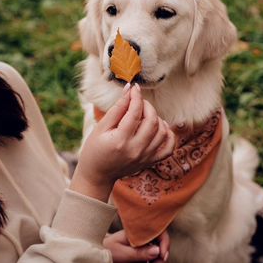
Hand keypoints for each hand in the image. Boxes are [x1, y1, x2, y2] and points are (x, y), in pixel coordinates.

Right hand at [70, 84, 174, 201]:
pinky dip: (168, 134)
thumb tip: (129, 89)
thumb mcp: (101, 128)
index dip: (136, 97)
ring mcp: (145, 157)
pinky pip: (168, 147)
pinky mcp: (150, 162)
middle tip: (138, 102)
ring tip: (145, 115)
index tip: (134, 88)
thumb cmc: (94, 149)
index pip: (135, 112)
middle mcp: (136, 150)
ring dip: (157, 118)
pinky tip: (159, 127)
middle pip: (152, 121)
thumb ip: (117, 108)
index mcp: (120, 140)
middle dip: (147, 106)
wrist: (97, 174)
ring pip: (162, 132)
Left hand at [103, 229, 169, 262]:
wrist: (101, 259)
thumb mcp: (122, 253)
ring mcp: (147, 249)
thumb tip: (158, 251)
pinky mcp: (146, 258)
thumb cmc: (108, 251)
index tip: (163, 257)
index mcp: (140, 232)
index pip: (159, 233)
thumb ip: (140, 252)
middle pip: (162, 251)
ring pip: (160, 261)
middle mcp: (146, 239)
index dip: (165, 244)